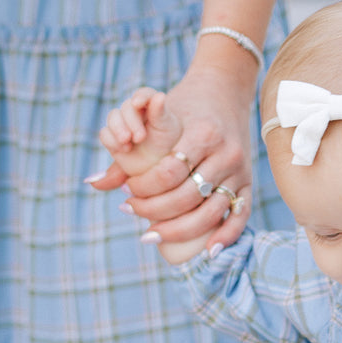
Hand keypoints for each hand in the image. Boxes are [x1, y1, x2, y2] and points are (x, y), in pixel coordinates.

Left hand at [90, 61, 254, 253]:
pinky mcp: (248, 183)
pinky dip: (226, 237)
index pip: (168, 173)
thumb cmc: (184, 106)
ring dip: (179, 230)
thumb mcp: (158, 120)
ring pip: (210, 212)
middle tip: (132, 211)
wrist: (225, 90)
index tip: (125, 193)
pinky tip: (207, 252)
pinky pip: (240, 216)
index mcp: (203, 134)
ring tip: (152, 234)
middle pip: (186, 196)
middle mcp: (225, 154)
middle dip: (154, 210)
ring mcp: (239, 171)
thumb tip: (92, 183)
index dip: (143, 189)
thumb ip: (126, 153)